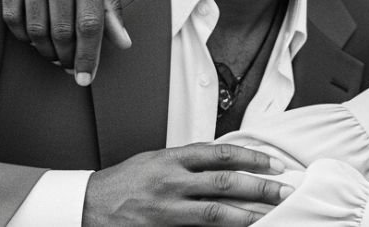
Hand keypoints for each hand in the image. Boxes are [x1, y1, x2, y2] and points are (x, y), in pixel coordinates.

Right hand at [1, 0, 130, 84]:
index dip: (89, 56)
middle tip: (72, 68)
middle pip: (61, 30)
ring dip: (46, 50)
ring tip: (56, 57)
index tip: (86, 78)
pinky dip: (23, 35)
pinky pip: (12, 15)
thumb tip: (123, 43)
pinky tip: (34, 40)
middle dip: (67, 57)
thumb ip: (111, 4)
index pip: (89, 24)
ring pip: (35, 27)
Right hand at [83, 143, 288, 225]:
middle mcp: (170, 182)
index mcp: (170, 159)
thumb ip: (188, 162)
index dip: (251, 158)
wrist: (84, 206)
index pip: (220, 153)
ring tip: (270, 215)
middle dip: (259, 186)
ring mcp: (165, 209)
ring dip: (247, 214)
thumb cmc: (120, 183)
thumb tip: (226, 163)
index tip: (274, 164)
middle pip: (224, 182)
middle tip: (284, 190)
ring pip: (216, 212)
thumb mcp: (154, 160)